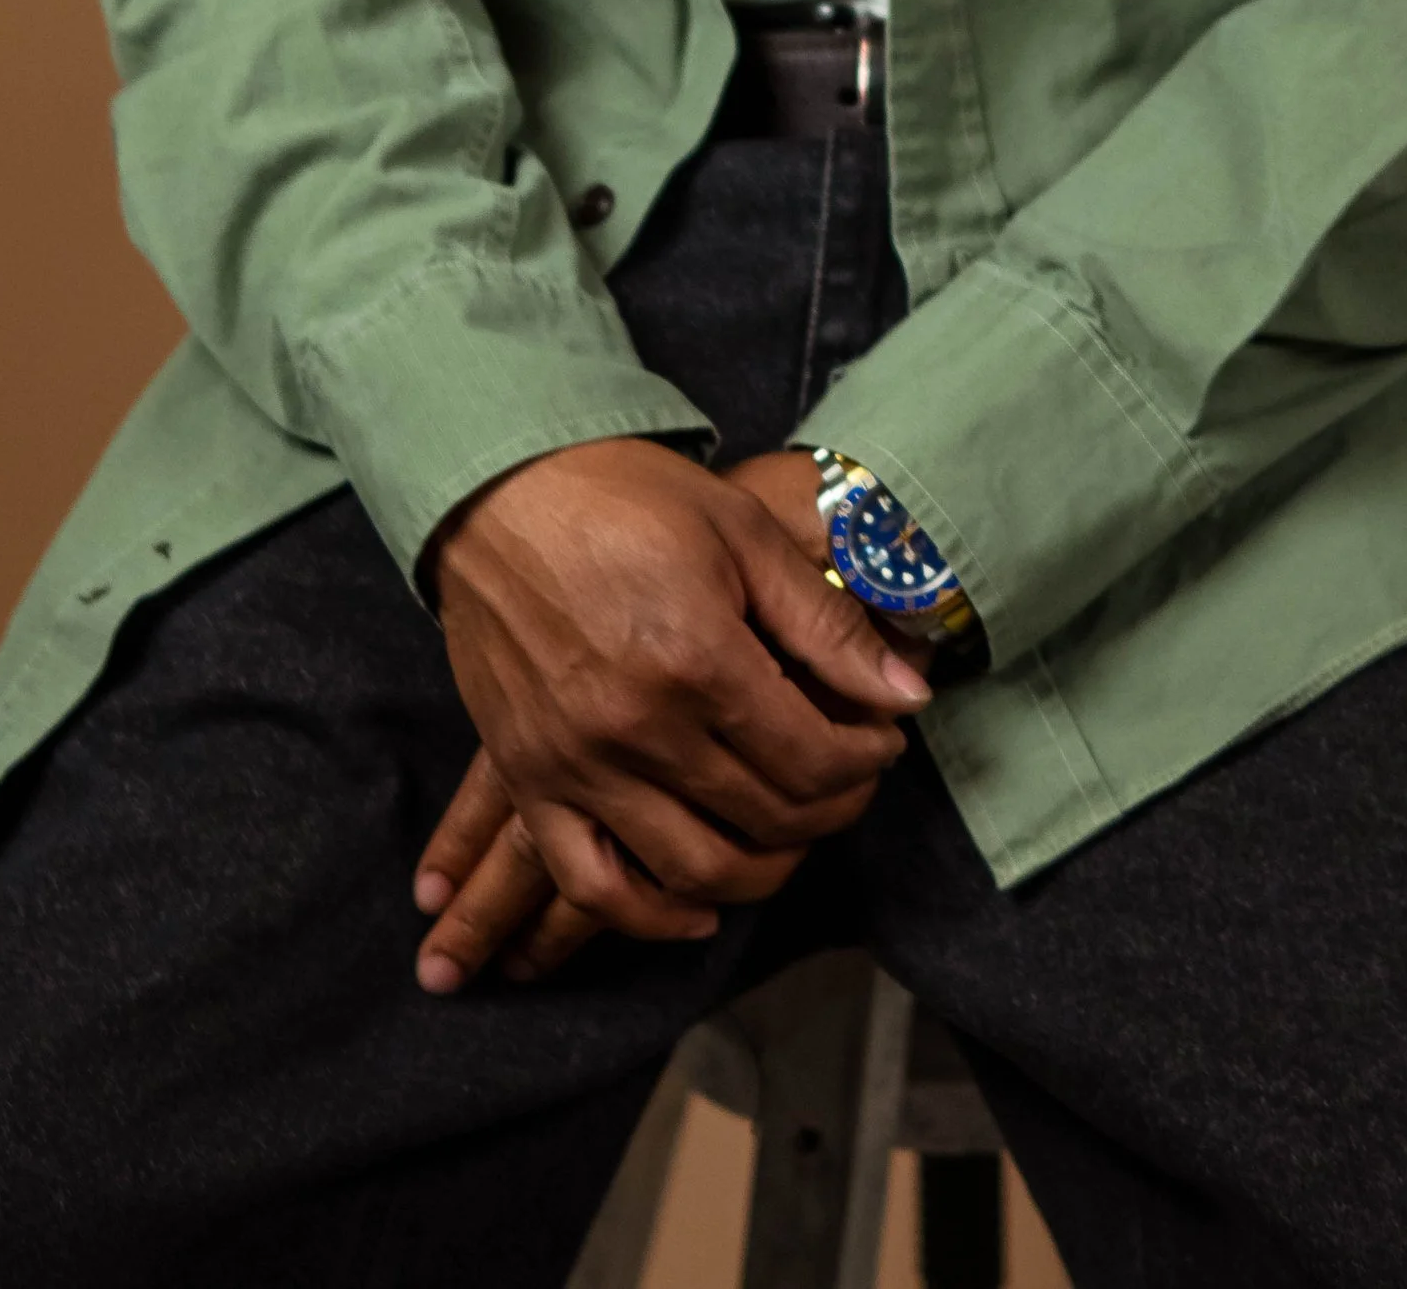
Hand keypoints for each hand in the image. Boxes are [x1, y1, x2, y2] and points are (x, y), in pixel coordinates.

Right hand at [412, 436, 923, 993]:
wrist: (499, 491)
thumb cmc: (627, 496)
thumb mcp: (743, 532)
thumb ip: (825, 626)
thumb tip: (906, 697)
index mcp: (699, 660)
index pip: (814, 760)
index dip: (866, 760)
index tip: (882, 737)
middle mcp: (639, 729)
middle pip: (766, 818)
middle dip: (831, 808)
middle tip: (849, 777)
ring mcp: (577, 765)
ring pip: (694, 871)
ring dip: (763, 871)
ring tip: (791, 833)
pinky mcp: (531, 779)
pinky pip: (593, 884)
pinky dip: (652, 916)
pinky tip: (698, 906)